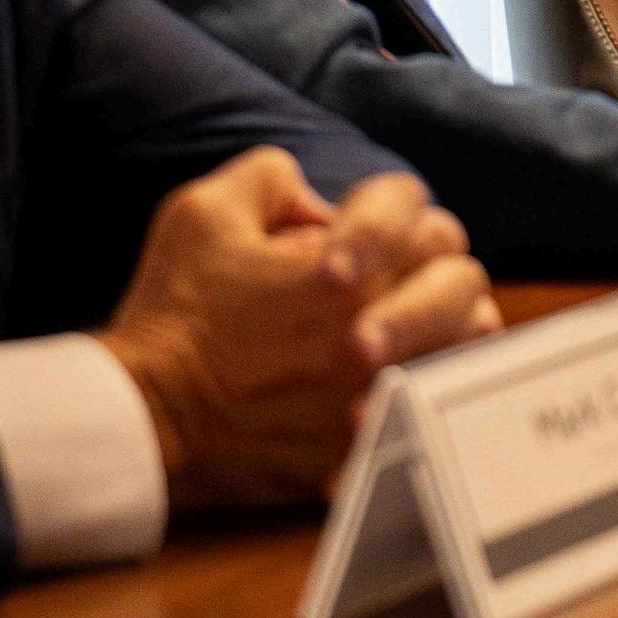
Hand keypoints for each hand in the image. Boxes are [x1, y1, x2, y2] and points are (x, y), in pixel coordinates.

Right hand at [98, 151, 498, 510]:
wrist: (147, 421)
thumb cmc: (174, 315)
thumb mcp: (203, 212)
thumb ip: (272, 177)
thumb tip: (320, 205)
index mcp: (347, 265)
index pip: (413, 206)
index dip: (383, 205)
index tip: (347, 226)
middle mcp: (378, 324)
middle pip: (457, 270)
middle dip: (424, 258)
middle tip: (388, 270)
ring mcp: (382, 386)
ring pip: (470, 336)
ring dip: (446, 318)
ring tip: (411, 319)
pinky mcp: (375, 440)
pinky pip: (442, 403)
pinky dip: (434, 381)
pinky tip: (404, 373)